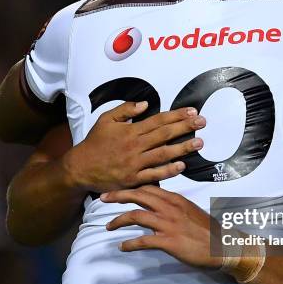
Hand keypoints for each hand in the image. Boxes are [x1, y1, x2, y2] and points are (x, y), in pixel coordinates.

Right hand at [64, 102, 205, 191]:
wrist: (80, 168)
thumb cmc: (94, 143)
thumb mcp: (106, 120)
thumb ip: (125, 110)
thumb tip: (144, 104)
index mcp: (130, 131)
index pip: (158, 120)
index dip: (176, 115)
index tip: (192, 112)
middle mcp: (135, 146)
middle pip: (164, 135)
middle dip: (185, 127)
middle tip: (202, 122)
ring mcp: (135, 163)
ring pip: (163, 154)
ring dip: (182, 148)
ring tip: (199, 143)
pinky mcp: (133, 179)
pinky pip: (154, 174)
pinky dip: (168, 170)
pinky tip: (182, 165)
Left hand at [103, 185, 222, 268]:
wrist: (223, 246)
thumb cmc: (208, 231)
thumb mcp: (191, 211)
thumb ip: (174, 207)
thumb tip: (159, 206)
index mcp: (176, 199)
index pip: (149, 187)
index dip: (131, 187)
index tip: (118, 189)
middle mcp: (170, 208)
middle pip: (138, 195)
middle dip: (118, 195)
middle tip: (103, 198)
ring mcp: (169, 224)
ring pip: (136, 216)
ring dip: (119, 220)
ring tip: (108, 226)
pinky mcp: (169, 241)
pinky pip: (143, 241)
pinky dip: (130, 244)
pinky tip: (123, 247)